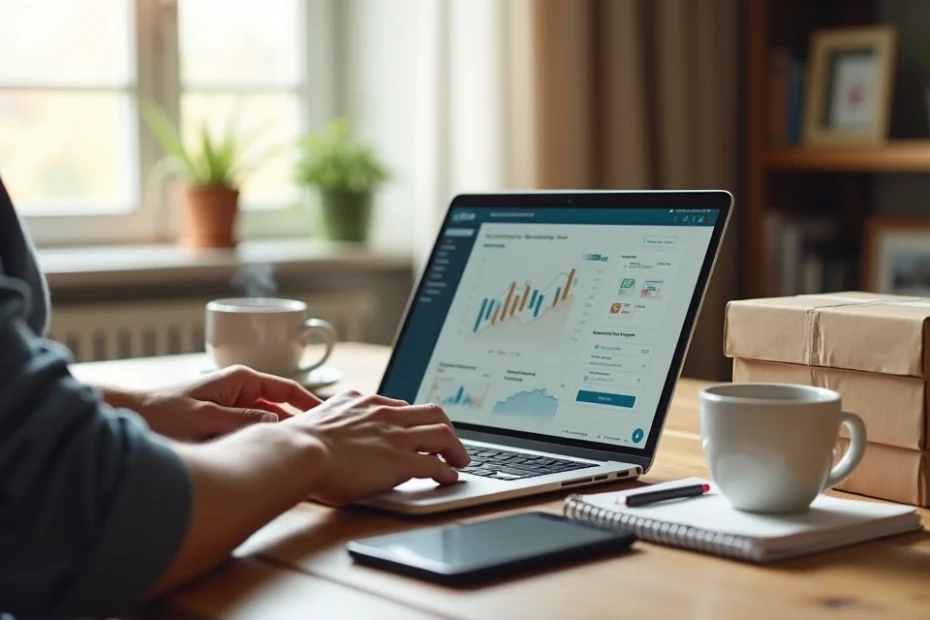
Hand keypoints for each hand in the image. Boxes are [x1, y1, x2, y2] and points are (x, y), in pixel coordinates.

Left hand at [99, 365, 322, 440]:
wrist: (128, 417)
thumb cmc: (161, 413)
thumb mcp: (206, 418)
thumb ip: (243, 421)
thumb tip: (279, 426)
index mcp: (242, 380)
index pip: (289, 389)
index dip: (312, 404)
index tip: (331, 420)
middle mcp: (240, 391)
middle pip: (281, 409)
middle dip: (298, 427)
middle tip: (318, 447)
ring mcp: (232, 407)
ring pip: (266, 425)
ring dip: (277, 439)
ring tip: (297, 456)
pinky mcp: (223, 424)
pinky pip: (250, 434)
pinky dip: (259, 445)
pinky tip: (266, 461)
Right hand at [284, 390, 469, 505]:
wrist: (297, 452)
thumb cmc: (296, 445)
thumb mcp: (317, 423)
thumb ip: (331, 426)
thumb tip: (324, 439)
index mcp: (362, 403)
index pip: (400, 405)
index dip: (413, 419)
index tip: (417, 428)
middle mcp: (384, 414)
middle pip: (431, 411)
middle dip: (445, 426)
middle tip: (450, 441)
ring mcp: (395, 436)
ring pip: (442, 433)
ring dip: (455, 448)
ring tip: (460, 460)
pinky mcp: (401, 461)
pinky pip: (435, 464)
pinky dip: (447, 471)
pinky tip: (450, 478)